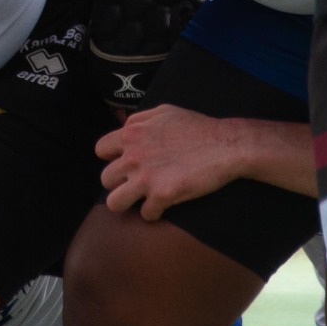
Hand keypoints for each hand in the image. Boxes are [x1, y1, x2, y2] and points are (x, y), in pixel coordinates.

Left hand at [96, 105, 247, 219]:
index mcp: (131, 134)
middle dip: (119, 182)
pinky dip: (153, 213)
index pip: (100, 150)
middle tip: (135, 183)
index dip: (112, 157)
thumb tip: (125, 128)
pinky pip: (145, 214)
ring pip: (114, 203)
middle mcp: (133, 156)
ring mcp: (146, 178)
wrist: (225, 145)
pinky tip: (162, 206)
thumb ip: (140, 119)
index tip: (125, 162)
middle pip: (105, 179)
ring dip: (127, 203)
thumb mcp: (164, 111)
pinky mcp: (162, 196)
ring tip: (140, 200)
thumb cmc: (197, 127)